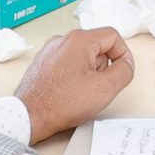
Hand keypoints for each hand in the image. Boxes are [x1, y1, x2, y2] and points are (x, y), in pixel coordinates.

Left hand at [14, 28, 134, 142]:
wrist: (28, 117)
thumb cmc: (61, 103)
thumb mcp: (106, 88)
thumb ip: (125, 70)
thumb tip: (126, 64)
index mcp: (79, 40)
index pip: (113, 36)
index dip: (123, 54)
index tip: (122, 71)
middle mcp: (62, 40)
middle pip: (97, 46)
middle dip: (103, 66)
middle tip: (97, 86)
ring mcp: (49, 51)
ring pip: (82, 56)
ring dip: (88, 72)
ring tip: (80, 92)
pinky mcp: (42, 63)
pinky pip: (66, 64)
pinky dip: (72, 76)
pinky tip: (68, 93)